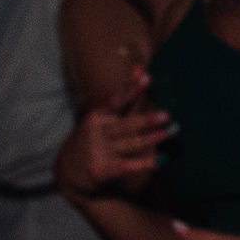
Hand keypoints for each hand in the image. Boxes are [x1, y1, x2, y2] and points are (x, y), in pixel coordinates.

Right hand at [56, 71, 171, 199]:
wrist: (69, 169)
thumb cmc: (93, 138)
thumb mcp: (101, 117)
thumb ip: (125, 97)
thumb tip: (141, 69)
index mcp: (98, 115)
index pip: (118, 100)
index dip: (132, 90)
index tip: (146, 78)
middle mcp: (98, 132)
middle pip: (126, 124)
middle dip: (146, 120)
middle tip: (166, 115)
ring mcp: (101, 151)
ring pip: (131, 144)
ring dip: (152, 138)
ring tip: (170, 132)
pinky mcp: (104, 169)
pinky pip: (128, 166)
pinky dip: (144, 164)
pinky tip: (161, 161)